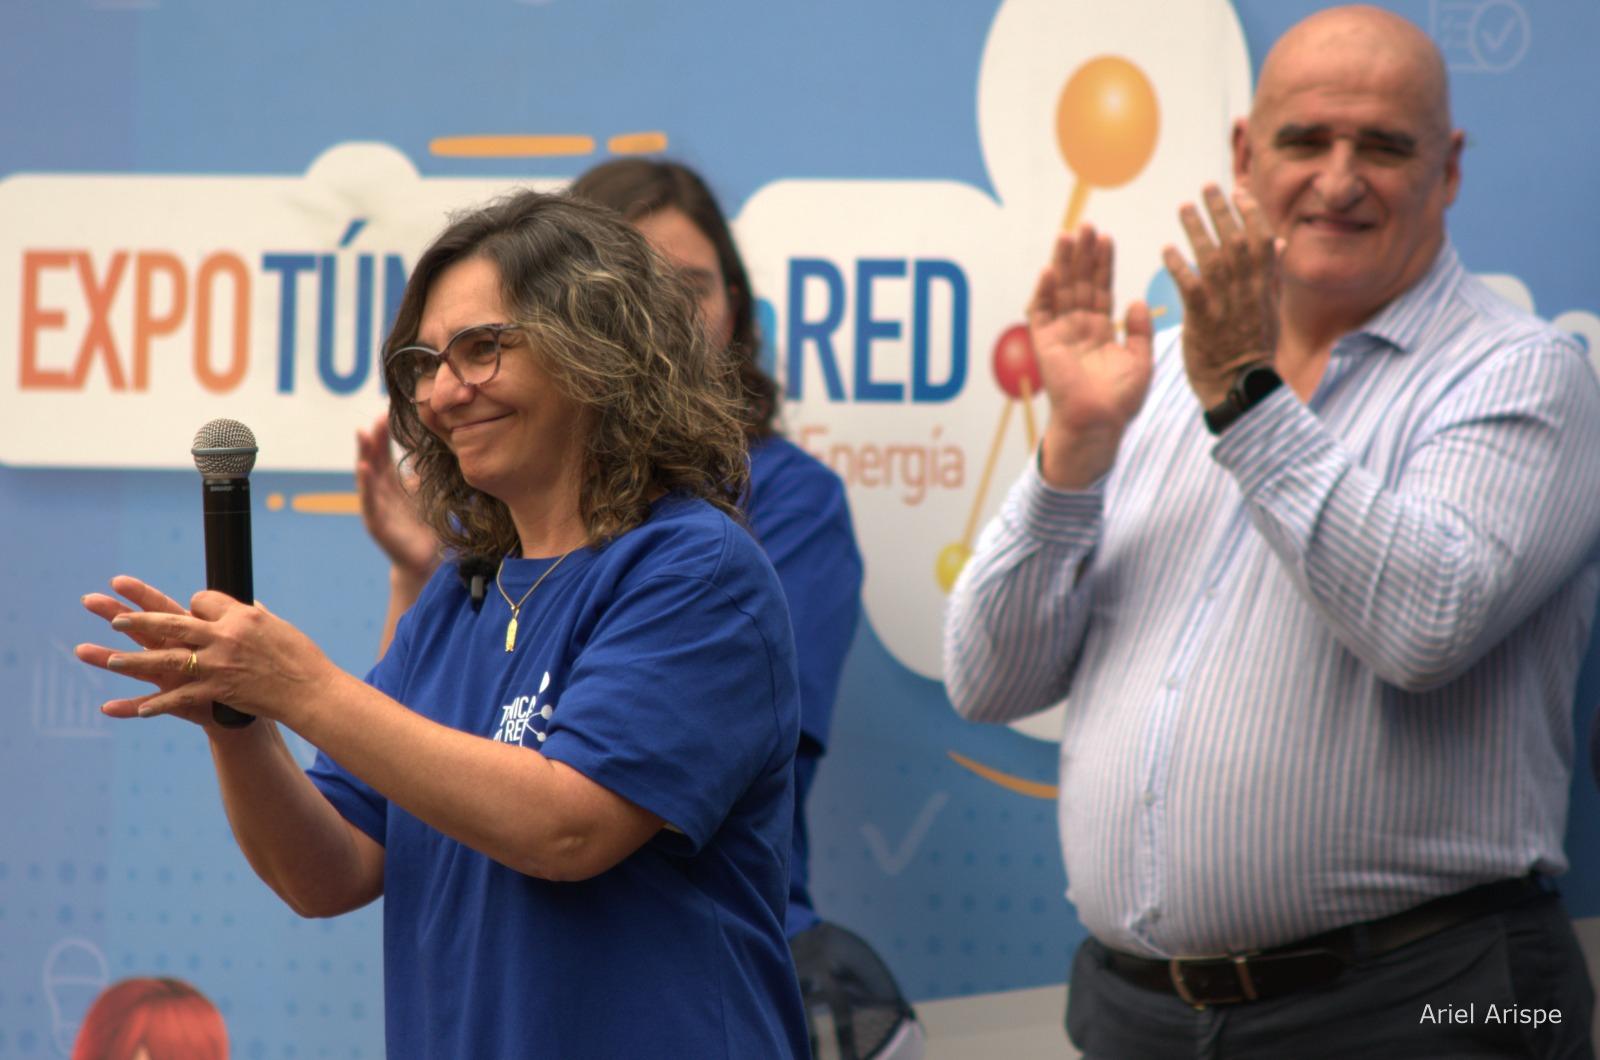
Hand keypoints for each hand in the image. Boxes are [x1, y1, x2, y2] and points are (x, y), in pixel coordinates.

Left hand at [76, 577, 339, 727]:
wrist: (312, 691)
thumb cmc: (302, 658)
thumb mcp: (279, 627)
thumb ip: (257, 616)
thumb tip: (249, 606)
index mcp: (241, 615)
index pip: (203, 600)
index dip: (195, 603)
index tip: (193, 608)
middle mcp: (225, 635)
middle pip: (173, 622)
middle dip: (141, 620)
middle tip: (116, 618)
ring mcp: (219, 664)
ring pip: (168, 658)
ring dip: (136, 659)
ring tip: (111, 658)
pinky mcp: (219, 690)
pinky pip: (182, 696)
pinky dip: (159, 703)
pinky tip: (140, 708)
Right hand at [356, 414, 439, 582]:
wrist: (426, 559)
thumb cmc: (425, 525)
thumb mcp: (428, 493)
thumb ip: (426, 471)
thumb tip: (438, 444)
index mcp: (393, 483)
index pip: (385, 453)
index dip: (385, 434)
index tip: (387, 413)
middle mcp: (382, 491)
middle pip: (374, 460)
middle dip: (373, 438)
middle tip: (376, 417)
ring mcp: (376, 506)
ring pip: (367, 476)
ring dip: (364, 454)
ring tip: (362, 434)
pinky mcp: (375, 523)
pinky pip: (369, 501)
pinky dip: (365, 485)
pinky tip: (364, 469)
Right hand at [1029, 224, 1154, 488]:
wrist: (1099, 422)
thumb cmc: (1120, 399)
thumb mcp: (1140, 359)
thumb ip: (1139, 329)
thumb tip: (1139, 301)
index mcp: (1101, 330)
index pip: (1101, 288)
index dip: (1103, 263)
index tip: (1106, 238)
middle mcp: (1079, 327)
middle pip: (1079, 282)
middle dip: (1082, 254)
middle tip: (1086, 225)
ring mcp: (1060, 334)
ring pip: (1060, 290)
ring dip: (1062, 263)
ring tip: (1067, 236)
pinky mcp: (1044, 344)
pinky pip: (1041, 313)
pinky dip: (1043, 292)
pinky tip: (1049, 270)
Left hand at [1163, 185, 1280, 407]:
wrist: (1242, 387)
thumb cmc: (1253, 347)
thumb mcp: (1270, 307)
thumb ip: (1271, 272)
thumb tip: (1279, 240)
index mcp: (1265, 285)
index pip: (1262, 240)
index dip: (1250, 214)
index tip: (1239, 191)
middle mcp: (1248, 290)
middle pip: (1236, 240)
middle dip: (1222, 210)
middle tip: (1207, 186)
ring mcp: (1226, 304)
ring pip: (1212, 257)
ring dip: (1198, 229)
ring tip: (1184, 206)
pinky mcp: (1203, 319)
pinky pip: (1190, 286)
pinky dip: (1179, 265)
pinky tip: (1167, 249)